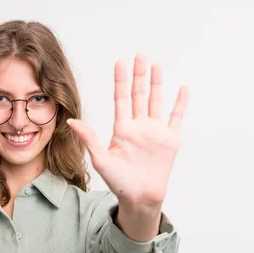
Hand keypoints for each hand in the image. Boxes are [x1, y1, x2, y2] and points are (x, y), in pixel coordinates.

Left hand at [67, 54, 187, 207]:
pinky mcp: (170, 140)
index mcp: (122, 129)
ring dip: (156, 83)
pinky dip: (180, 103)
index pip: (121, 98)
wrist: (140, 198)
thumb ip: (89, 138)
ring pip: (156, 101)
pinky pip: (176, 117)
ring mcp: (155, 132)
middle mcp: (138, 126)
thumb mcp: (101, 159)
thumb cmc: (118, 182)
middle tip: (140, 54)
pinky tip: (182, 88)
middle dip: (139, 75)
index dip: (121, 80)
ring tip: (156, 64)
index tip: (120, 62)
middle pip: (138, 94)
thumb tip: (71, 120)